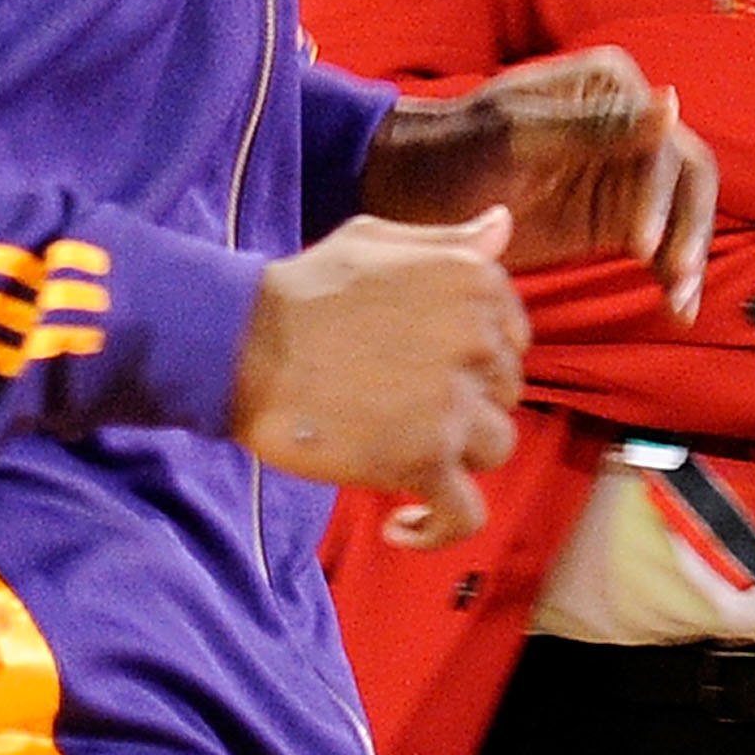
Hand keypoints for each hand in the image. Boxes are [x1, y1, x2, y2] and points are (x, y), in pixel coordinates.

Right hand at [231, 208, 528, 539]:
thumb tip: (504, 224)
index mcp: (472, 281)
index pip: (514, 339)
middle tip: (400, 401)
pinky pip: (464, 516)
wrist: (240, 343)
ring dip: (452, 455)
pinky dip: (436, 529)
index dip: (473, 359)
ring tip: (397, 446)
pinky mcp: (424, 459)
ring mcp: (453, 403)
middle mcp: (476, 339)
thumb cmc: (304, 290)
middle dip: (463, 402)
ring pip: (495, 449)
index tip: (429, 366)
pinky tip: (400, 525)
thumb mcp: (376, 240)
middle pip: (505, 395)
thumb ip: (448, 241)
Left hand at [361, 49, 715, 320]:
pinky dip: (670, 274)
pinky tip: (676, 308)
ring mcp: (622, 170)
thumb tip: (673, 103)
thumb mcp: (518, 137)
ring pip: (682, 212)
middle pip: (688, 176)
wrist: (410, 189)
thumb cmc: (454, 150)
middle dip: (688, 229)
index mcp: (608, 85)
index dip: (660, 194)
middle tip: (675, 277)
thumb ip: (593, 127)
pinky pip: (659, 244)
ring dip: (687, 256)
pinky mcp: (614, 215)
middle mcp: (627, 120)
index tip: (639, 244)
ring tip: (679, 303)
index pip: (661, 142)